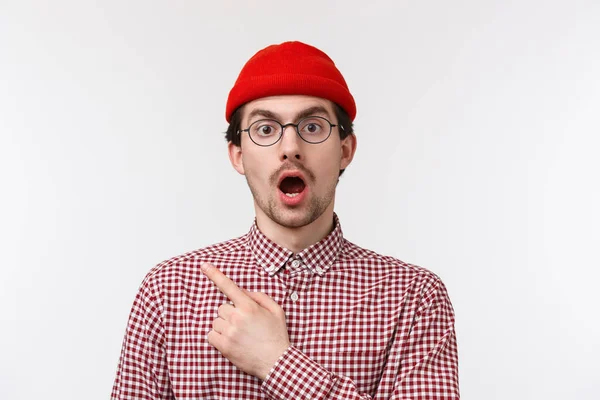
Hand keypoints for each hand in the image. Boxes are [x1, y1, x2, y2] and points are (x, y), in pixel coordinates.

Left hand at [201, 262, 290, 379]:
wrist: (276, 362)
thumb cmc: (277, 335)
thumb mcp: (276, 310)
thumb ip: (259, 297)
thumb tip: (244, 292)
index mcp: (249, 306)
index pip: (228, 286)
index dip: (215, 274)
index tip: (204, 265)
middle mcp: (237, 317)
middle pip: (221, 308)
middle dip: (230, 313)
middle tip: (242, 323)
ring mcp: (229, 332)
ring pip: (216, 321)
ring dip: (224, 326)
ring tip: (239, 335)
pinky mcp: (224, 346)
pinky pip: (211, 335)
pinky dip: (218, 337)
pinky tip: (231, 341)